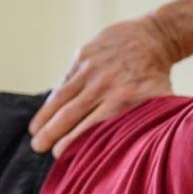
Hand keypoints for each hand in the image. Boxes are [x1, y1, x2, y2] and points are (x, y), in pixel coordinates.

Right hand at [28, 16, 177, 158]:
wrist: (154, 37)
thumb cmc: (156, 77)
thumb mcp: (158, 101)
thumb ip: (145, 122)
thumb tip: (142, 151)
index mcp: (124, 101)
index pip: (91, 127)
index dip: (72, 143)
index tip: (59, 156)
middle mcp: (104, 85)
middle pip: (71, 114)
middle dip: (52, 133)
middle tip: (38, 147)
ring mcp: (92, 69)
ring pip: (62, 97)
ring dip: (45, 116)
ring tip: (34, 133)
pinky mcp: (84, 55)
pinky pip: (65, 81)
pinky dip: (52, 98)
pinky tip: (43, 113)